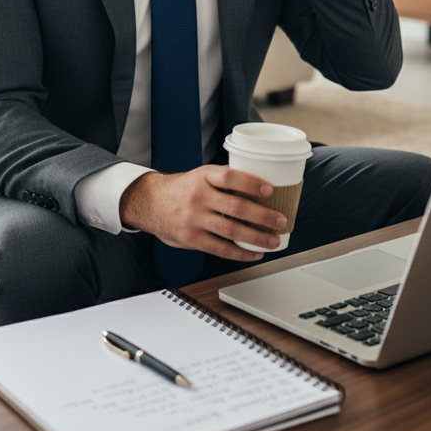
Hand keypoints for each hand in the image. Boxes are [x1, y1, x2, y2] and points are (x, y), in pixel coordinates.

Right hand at [119, 165, 287, 260]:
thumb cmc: (182, 189)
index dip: (250, 183)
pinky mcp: (191, 239)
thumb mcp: (200, 176)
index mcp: (202, 176)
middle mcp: (198, 196)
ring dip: (256, 237)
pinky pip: (220, 249)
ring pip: (231, 230)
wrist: (150, 203)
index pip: (229, 176)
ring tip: (273, 240)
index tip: (270, 190)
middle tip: (280, 220)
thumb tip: (260, 187)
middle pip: (235, 206)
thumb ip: (223, 181)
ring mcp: (194, 219)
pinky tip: (254, 253)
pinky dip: (240, 254)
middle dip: (262, 215)